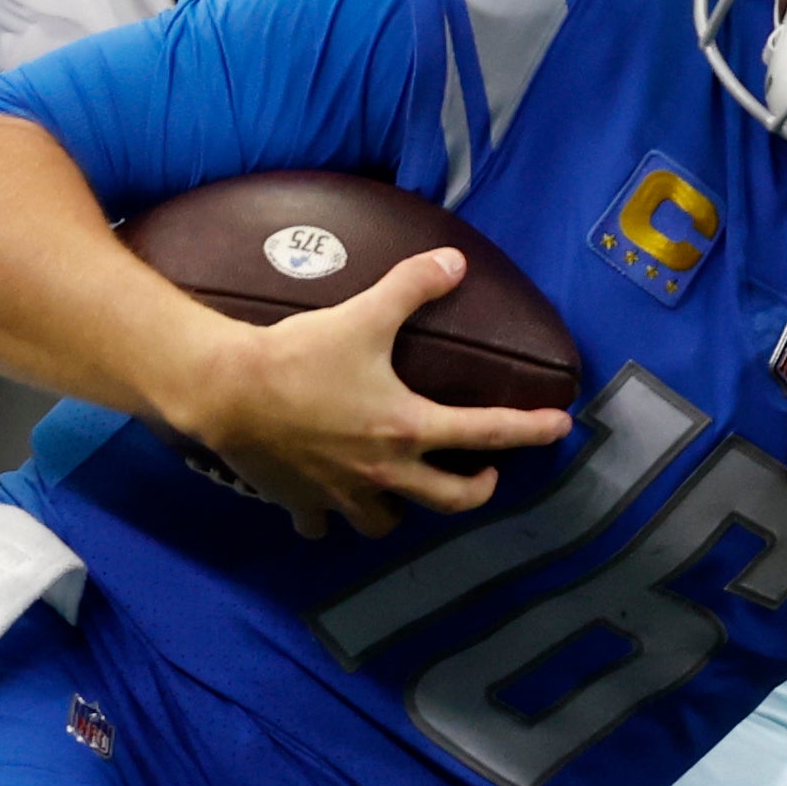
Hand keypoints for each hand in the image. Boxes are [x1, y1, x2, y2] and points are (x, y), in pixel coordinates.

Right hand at [166, 248, 572, 539]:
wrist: (226, 391)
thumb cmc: (299, 355)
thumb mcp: (364, 313)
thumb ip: (414, 286)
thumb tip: (455, 261)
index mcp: (409, 427)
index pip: (489, 432)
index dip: (531, 430)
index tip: (560, 428)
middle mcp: (385, 471)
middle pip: (451, 500)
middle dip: (477, 490)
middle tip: (486, 475)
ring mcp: (343, 494)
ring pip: (389, 523)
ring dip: (406, 508)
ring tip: (408, 487)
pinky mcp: (304, 502)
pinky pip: (324, 524)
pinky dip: (331, 517)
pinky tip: (330, 503)